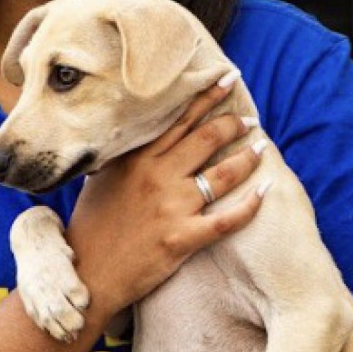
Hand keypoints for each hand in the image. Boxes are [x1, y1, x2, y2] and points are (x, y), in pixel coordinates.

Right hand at [65, 73, 266, 318]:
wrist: (88, 272)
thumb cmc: (93, 224)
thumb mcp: (104, 177)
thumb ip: (127, 154)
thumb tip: (142, 131)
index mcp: (137, 158)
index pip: (180, 119)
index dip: (207, 97)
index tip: (227, 78)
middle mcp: (156, 176)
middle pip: (207, 139)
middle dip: (233, 125)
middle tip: (249, 120)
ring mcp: (171, 207)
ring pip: (222, 174)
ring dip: (247, 158)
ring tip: (262, 148)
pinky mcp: (181, 238)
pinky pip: (226, 219)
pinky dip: (249, 206)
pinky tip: (265, 192)